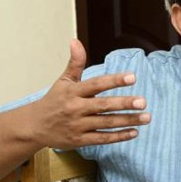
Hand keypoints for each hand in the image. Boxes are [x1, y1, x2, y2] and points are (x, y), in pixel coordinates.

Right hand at [31, 39, 150, 149]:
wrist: (34, 126)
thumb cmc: (54, 101)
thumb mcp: (63, 80)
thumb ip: (75, 63)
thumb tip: (76, 41)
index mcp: (73, 91)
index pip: (97, 84)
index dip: (115, 80)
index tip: (133, 77)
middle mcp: (76, 108)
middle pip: (103, 105)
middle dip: (124, 103)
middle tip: (143, 101)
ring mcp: (78, 125)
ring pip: (106, 123)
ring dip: (128, 121)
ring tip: (146, 117)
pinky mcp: (80, 140)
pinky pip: (102, 139)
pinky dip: (119, 136)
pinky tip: (134, 132)